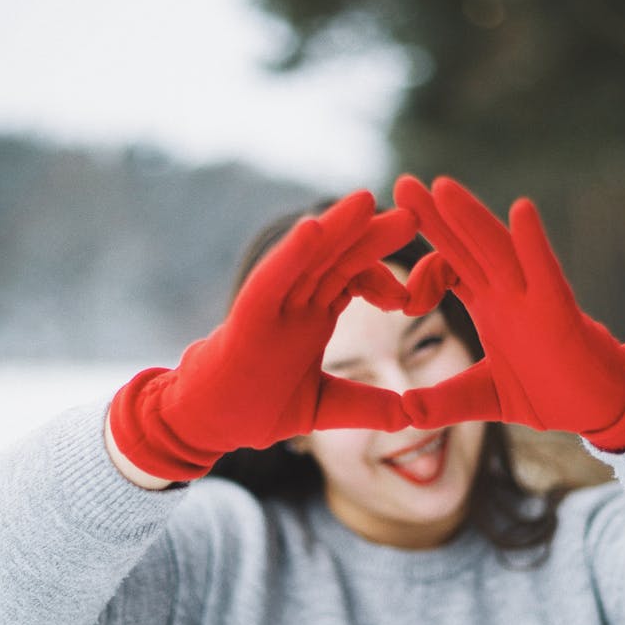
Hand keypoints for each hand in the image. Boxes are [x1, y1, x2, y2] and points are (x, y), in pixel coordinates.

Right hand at [108, 191, 415, 479]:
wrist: (209, 425)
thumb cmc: (257, 408)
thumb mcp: (324, 407)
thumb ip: (365, 406)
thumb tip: (410, 416)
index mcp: (312, 316)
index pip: (354, 279)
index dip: (385, 277)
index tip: (416, 293)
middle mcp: (294, 302)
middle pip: (338, 258)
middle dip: (372, 235)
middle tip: (413, 215)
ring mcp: (272, 305)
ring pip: (308, 257)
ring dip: (337, 227)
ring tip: (368, 200)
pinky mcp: (249, 317)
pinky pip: (272, 278)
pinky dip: (291, 253)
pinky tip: (313, 229)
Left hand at [394, 176, 624, 450]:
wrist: (599, 407)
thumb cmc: (548, 394)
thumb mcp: (483, 399)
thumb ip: (444, 403)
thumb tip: (404, 414)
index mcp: (491, 306)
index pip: (451, 268)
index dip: (424, 271)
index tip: (401, 302)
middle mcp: (508, 294)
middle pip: (466, 246)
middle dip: (434, 216)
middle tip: (402, 184)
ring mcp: (533, 299)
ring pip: (497, 250)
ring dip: (471, 217)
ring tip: (443, 187)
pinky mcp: (559, 313)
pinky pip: (546, 272)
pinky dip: (534, 242)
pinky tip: (522, 210)